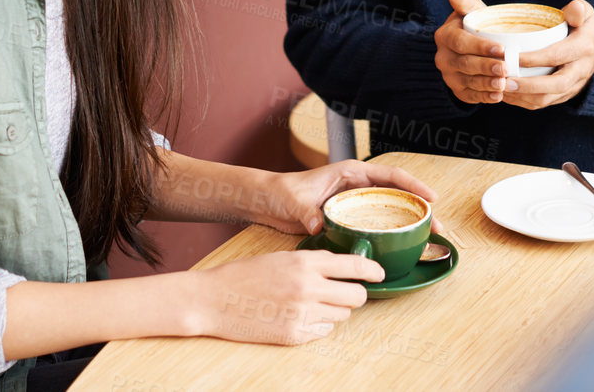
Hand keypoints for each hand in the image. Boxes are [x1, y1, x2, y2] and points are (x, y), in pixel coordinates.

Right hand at [192, 250, 381, 344]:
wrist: (214, 299)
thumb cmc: (245, 275)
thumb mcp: (282, 257)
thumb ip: (313, 262)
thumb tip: (342, 268)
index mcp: (305, 262)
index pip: (353, 266)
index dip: (372, 271)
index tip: (379, 273)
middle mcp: (308, 288)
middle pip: (356, 296)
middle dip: (356, 294)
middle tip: (347, 292)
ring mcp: (302, 314)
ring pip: (342, 315)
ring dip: (335, 310)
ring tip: (314, 303)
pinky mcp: (295, 335)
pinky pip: (323, 330)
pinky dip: (318, 324)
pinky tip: (299, 316)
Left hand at [257, 160, 439, 235]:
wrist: (268, 202)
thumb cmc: (282, 191)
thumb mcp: (296, 200)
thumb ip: (308, 211)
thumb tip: (320, 225)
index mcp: (350, 173)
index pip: (390, 176)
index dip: (413, 186)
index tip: (431, 198)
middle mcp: (357, 187)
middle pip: (396, 195)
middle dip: (419, 209)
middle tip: (436, 227)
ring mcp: (354, 204)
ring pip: (389, 212)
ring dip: (407, 224)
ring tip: (426, 240)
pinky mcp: (348, 220)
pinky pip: (374, 226)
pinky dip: (388, 236)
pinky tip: (398, 249)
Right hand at [434, 0, 517, 104]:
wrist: (473, 48)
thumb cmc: (477, 26)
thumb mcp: (472, 12)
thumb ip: (466, 3)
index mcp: (445, 36)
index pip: (460, 42)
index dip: (480, 47)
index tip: (501, 49)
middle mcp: (443, 57)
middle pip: (464, 64)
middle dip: (486, 67)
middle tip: (506, 68)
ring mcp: (449, 75)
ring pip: (468, 81)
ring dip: (486, 84)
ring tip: (503, 84)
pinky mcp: (457, 90)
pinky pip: (469, 96)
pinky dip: (484, 97)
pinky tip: (498, 96)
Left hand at [502, 0, 593, 109]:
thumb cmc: (581, 26)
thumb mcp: (585, 12)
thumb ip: (578, 9)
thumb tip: (572, 11)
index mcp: (583, 48)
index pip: (557, 56)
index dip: (535, 59)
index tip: (512, 57)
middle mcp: (581, 71)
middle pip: (555, 84)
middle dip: (528, 85)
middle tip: (504, 81)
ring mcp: (574, 86)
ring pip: (548, 98)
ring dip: (523, 97)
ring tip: (502, 89)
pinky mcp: (564, 95)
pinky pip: (544, 103)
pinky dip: (524, 102)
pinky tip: (507, 94)